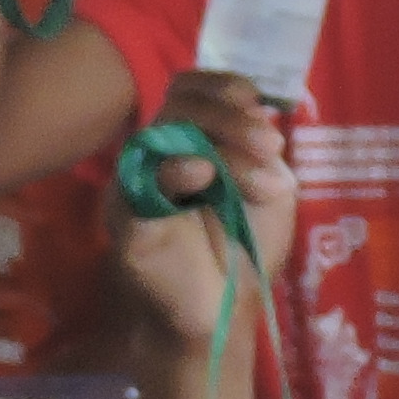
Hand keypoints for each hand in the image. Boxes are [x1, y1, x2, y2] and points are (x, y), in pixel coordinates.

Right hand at [112, 71, 297, 364]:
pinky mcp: (126, 219)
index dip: (225, 87)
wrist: (224, 311)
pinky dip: (171, 170)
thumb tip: (259, 113)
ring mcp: (137, 182)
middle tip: (272, 147)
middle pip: (180, 107)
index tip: (262, 109)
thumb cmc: (244, 247)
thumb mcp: (270, 190)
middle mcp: (158, 152)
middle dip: (232, 120)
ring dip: (219, 148)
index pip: (191, 89)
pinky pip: (138, 185)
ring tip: (260, 182)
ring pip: (164, 138)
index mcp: (189, 138)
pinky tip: (201, 174)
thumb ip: (262, 151)